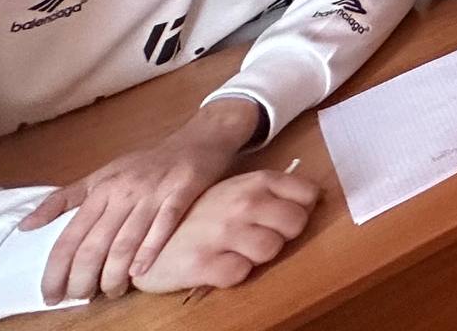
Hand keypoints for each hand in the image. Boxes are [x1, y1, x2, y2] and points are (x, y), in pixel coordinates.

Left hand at [28, 99, 258, 297]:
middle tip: (81, 298)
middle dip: (83, 280)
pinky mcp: (182, 191)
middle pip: (95, 245)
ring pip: (126, 242)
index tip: (50, 296)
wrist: (198, 138)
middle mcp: (123, 191)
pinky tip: (140, 272)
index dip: (56, 271)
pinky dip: (149, 251)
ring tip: (111, 293)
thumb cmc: (146, 163)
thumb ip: (65, 200)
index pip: (69, 237)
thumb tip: (25, 227)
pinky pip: (164, 225)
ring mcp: (154, 192)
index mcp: (100, 188)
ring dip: (115, 275)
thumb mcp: (102, 174)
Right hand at [132, 169, 318, 294]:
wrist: (143, 236)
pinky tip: (219, 265)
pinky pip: (241, 273)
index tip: (285, 217)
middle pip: (296, 224)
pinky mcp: (204, 263)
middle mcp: (242, 202)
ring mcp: (223, 232)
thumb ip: (269, 193)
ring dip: (258, 256)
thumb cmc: (197, 213)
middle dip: (283, 235)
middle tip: (260, 237)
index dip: (302, 210)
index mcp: (254, 182)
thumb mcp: (234, 190)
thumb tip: (313, 200)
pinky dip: (234, 273)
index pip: (307, 194)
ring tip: (236, 251)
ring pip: (271, 249)